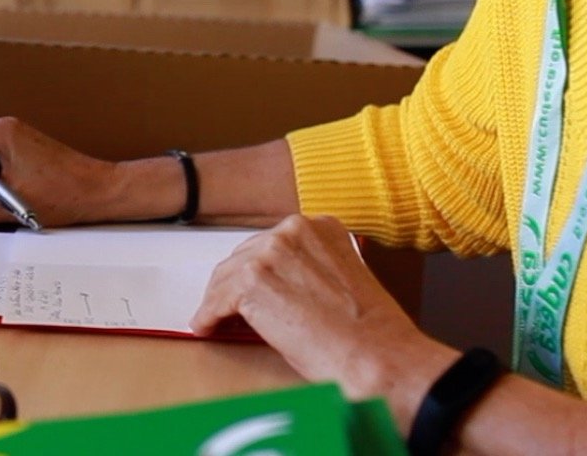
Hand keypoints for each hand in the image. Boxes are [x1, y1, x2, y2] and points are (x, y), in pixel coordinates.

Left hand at [190, 215, 453, 424]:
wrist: (378, 358)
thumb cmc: (370, 335)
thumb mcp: (343, 282)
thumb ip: (310, 272)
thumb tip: (281, 289)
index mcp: (322, 228)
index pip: (273, 244)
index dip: (259, 268)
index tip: (251, 284)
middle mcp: (294, 231)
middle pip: (246, 256)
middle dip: (236, 283)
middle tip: (229, 306)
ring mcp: (271, 253)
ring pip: (227, 276)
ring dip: (219, 300)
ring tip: (215, 319)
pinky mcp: (251, 282)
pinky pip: (217, 300)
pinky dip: (209, 316)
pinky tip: (208, 328)